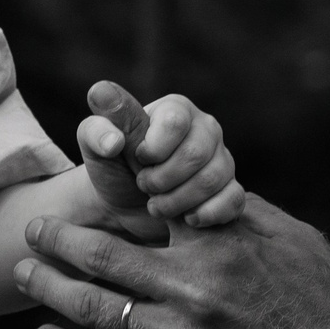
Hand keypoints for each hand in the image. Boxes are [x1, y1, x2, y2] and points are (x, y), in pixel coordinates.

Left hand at [13, 197, 329, 328]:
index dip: (102, 194)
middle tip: (31, 230)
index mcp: (220, 244)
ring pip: (92, 308)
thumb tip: (194, 183)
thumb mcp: (295, 242)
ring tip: (23, 275)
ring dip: (47, 288)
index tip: (77, 184)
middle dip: (55, 238)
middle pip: (99, 254)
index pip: (143, 206)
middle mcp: (194, 289)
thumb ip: (239, 211)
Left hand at [78, 82, 246, 235]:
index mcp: (176, 109)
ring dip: (177, 200)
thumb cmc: (113, 168)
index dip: (152, 148)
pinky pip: (232, 200)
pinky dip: (206, 214)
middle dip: (162, 179)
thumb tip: (109, 130)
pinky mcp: (230, 190)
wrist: (125, 206)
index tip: (137, 158)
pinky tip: (185, 219)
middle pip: (196, 154)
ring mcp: (222, 160)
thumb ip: (97, 130)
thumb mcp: (96, 148)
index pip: (175, 122)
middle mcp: (205, 129)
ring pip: (212, 180)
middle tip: (143, 185)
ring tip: (155, 205)